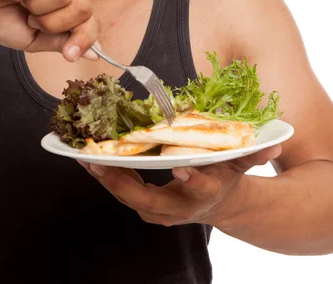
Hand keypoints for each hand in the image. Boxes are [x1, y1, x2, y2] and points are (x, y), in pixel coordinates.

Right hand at [0, 0, 98, 60]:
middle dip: (53, 24)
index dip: (84, 39)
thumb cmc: (1, 13)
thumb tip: (94, 53)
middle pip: (83, 7)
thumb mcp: (33, 39)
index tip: (69, 55)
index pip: (92, 18)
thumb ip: (62, 42)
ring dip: (34, 6)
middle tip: (30, 18)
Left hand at [79, 144, 281, 226]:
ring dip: (105, 178)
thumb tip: (272, 147)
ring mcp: (158, 210)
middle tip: (100, 163)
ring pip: (128, 197)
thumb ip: (252, 155)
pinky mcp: (144, 204)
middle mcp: (178, 207)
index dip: (191, 182)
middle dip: (122, 184)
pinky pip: (121, 191)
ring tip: (85, 157)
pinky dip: (105, 176)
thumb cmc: (225, 178)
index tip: (181, 169)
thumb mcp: (240, 166)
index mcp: (204, 194)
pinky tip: (89, 158)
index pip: (199, 190)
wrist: (215, 203)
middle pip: (148, 201)